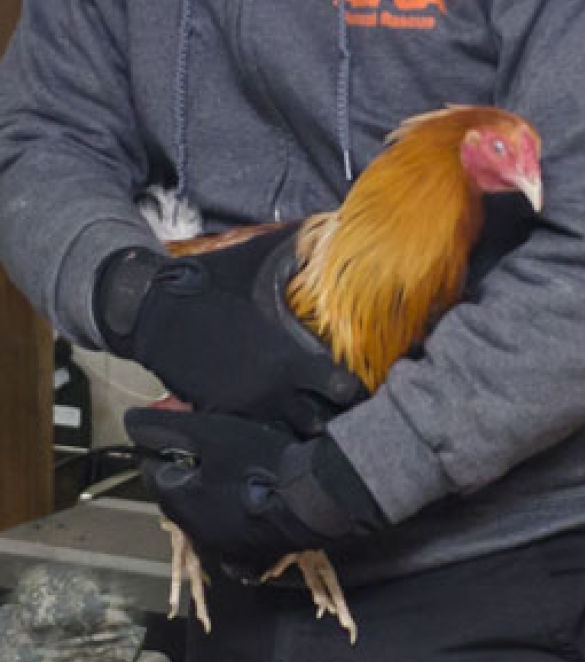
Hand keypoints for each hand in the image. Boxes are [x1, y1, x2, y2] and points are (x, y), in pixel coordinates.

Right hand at [94, 226, 365, 435]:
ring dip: (300, 420)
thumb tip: (335, 229)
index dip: (353, 386)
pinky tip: (271, 402)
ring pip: (288, 433)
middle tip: (330, 396)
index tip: (352, 377)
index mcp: (291, 358)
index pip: (343, 391)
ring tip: (302, 401)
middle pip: (320, 422)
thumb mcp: (262, 260)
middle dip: (329, 411)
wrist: (153, 311)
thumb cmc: (213, 282)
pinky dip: (268, 423)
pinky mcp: (222, 414)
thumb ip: (301, 252)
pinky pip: (255, 431)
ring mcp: (246, 407)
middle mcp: (273, 390)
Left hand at [124, 408, 386, 570]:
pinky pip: (236, 529)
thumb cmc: (257, 461)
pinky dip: (238, 513)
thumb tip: (129, 421)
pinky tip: (255, 498)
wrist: (315, 498)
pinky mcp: (255, 554)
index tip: (186, 431)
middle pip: (182, 493)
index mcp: (178, 501)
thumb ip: (164, 427)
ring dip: (214, 492)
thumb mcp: (208, 432)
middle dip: (191, 471)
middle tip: (214, 447)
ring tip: (238, 468)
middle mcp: (195, 531)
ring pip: (209, 512)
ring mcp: (226, 546)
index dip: (167, 446)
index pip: (155, 470)